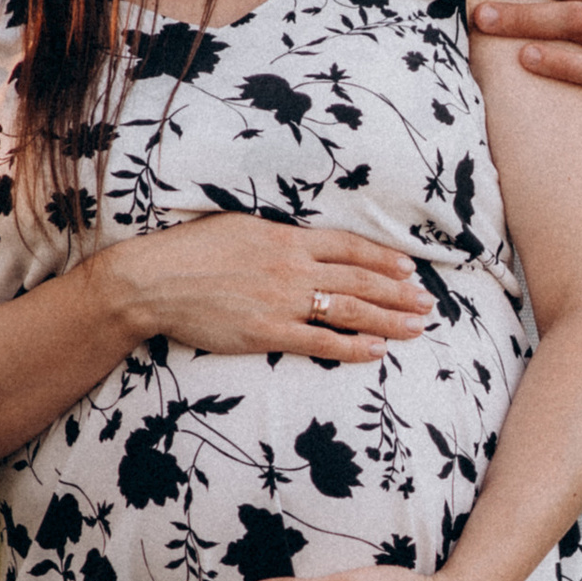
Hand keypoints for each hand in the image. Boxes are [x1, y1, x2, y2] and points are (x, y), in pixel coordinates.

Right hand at [111, 217, 433, 364]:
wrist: (153, 280)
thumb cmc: (190, 252)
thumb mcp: (239, 228)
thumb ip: (277, 237)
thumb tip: (302, 242)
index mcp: (286, 238)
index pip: (349, 247)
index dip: (384, 258)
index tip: (410, 268)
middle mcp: (292, 268)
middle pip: (360, 280)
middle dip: (400, 292)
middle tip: (428, 303)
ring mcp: (282, 301)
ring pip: (350, 311)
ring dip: (389, 320)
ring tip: (418, 328)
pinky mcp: (267, 333)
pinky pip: (321, 342)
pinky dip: (353, 347)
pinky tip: (378, 352)